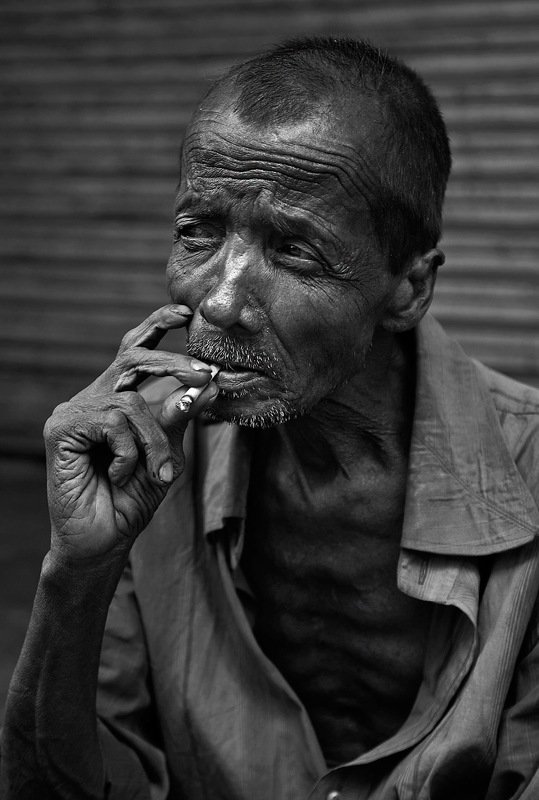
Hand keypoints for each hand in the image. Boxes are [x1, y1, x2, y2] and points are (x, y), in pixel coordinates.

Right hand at [43, 304, 215, 561]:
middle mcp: (93, 398)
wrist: (102, 542)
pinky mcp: (62, 429)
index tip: (187, 311)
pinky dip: (131, 452)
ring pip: (132, 401)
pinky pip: (113, 422)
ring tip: (163, 474)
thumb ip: (179, 418)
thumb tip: (207, 382)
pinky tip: (123, 475)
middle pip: (133, 359)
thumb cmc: (132, 499)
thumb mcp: (166, 454)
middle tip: (206, 372)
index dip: (157, 325)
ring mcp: (74, 412)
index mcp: (115, 399)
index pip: (134, 351)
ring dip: (157, 439)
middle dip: (174, 363)